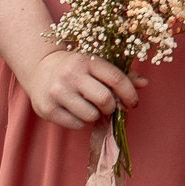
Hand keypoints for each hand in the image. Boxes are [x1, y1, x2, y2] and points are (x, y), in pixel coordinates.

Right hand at [18, 49, 144, 128]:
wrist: (40, 68)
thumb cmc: (77, 67)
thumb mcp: (97, 64)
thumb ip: (122, 74)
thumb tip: (145, 83)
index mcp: (87, 61)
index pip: (117, 79)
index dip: (130, 94)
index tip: (133, 103)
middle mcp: (71, 75)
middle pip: (105, 99)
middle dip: (113, 107)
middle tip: (110, 107)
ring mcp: (57, 92)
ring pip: (91, 115)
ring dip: (96, 115)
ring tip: (90, 107)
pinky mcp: (47, 108)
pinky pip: (76, 124)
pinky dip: (82, 122)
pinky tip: (76, 111)